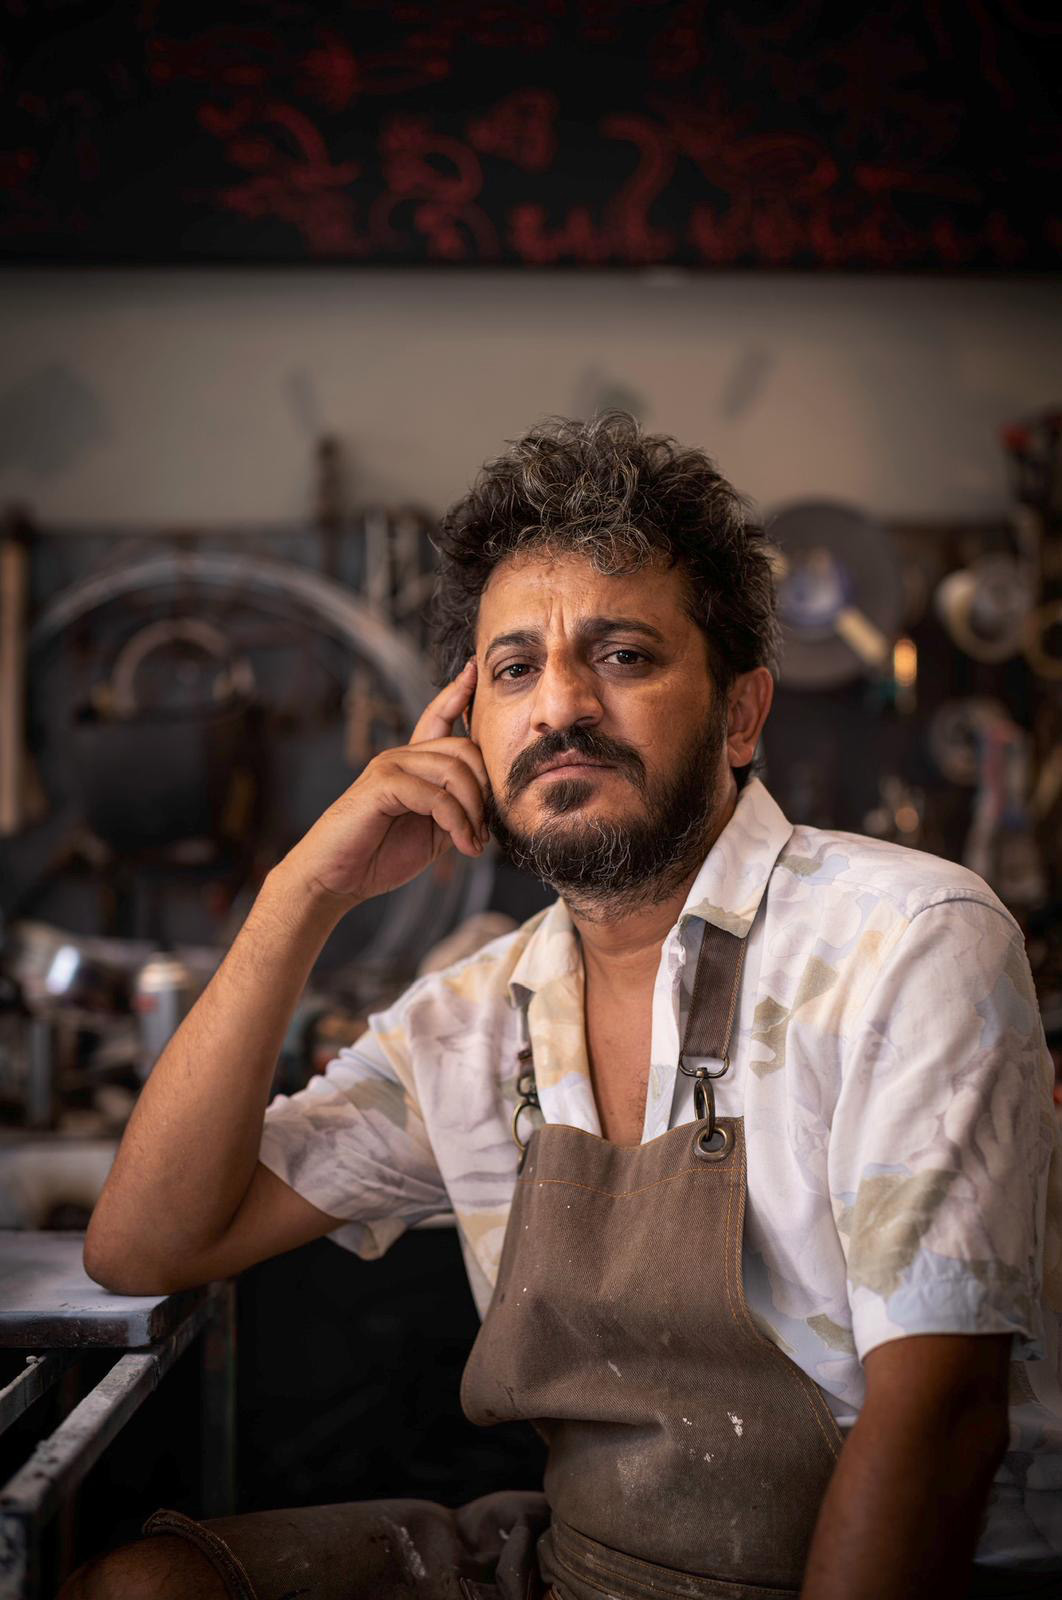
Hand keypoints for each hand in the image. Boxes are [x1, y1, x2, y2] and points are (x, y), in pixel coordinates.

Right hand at [279, 660, 488, 907]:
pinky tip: (462, 845)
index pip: (438, 717)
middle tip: (484, 831)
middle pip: (464, 749)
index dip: (457, 693)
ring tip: (473, 843)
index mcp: (411, 764)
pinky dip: (457, 822)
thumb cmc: (377, 857)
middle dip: (484, 790)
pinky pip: (436, 795)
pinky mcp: (381, 784)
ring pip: (454, 770)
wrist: (334, 880)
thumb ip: (456, 809)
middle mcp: (400, 757)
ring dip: (473, 812)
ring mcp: (389, 766)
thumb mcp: (430, 831)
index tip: (474, 669)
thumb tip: (490, 805)